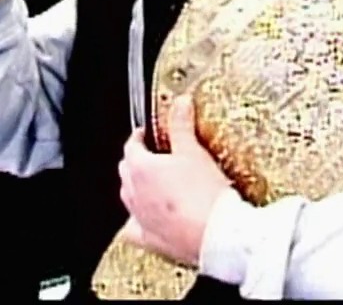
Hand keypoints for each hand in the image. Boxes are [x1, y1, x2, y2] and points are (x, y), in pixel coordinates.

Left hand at [118, 96, 231, 266]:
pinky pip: (134, 228)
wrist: (216, 234)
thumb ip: (181, 125)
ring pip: (128, 197)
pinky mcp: (149, 239)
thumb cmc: (203, 194)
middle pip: (126, 170)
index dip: (140, 137)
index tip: (147, 134)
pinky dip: (139, 220)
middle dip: (136, 160)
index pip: (131, 145)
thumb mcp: (193, 151)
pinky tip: (147, 219)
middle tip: (154, 155)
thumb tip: (179, 102)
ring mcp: (139, 217)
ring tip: (154, 184)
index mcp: (140, 168)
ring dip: (137, 188)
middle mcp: (133, 193)